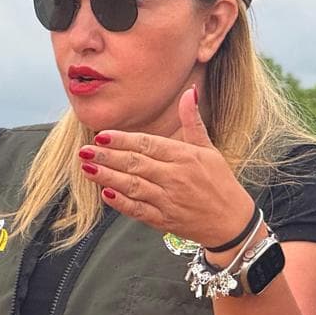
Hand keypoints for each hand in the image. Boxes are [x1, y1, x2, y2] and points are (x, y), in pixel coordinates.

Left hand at [80, 86, 255, 248]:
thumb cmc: (219, 182)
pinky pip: (138, 210)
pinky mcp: (163, 220)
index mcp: (185, 157)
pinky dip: (121, 203)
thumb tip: (189, 92)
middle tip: (83, 150)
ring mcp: (168, 200)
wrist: (231, 222)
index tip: (101, 135)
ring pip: (133, 186)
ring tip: (87, 168)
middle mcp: (175, 177)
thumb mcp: (209, 149)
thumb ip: (193, 122)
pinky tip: (104, 193)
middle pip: (135, 164)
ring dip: (107, 177)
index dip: (123, 140)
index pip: (148, 144)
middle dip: (107, 156)